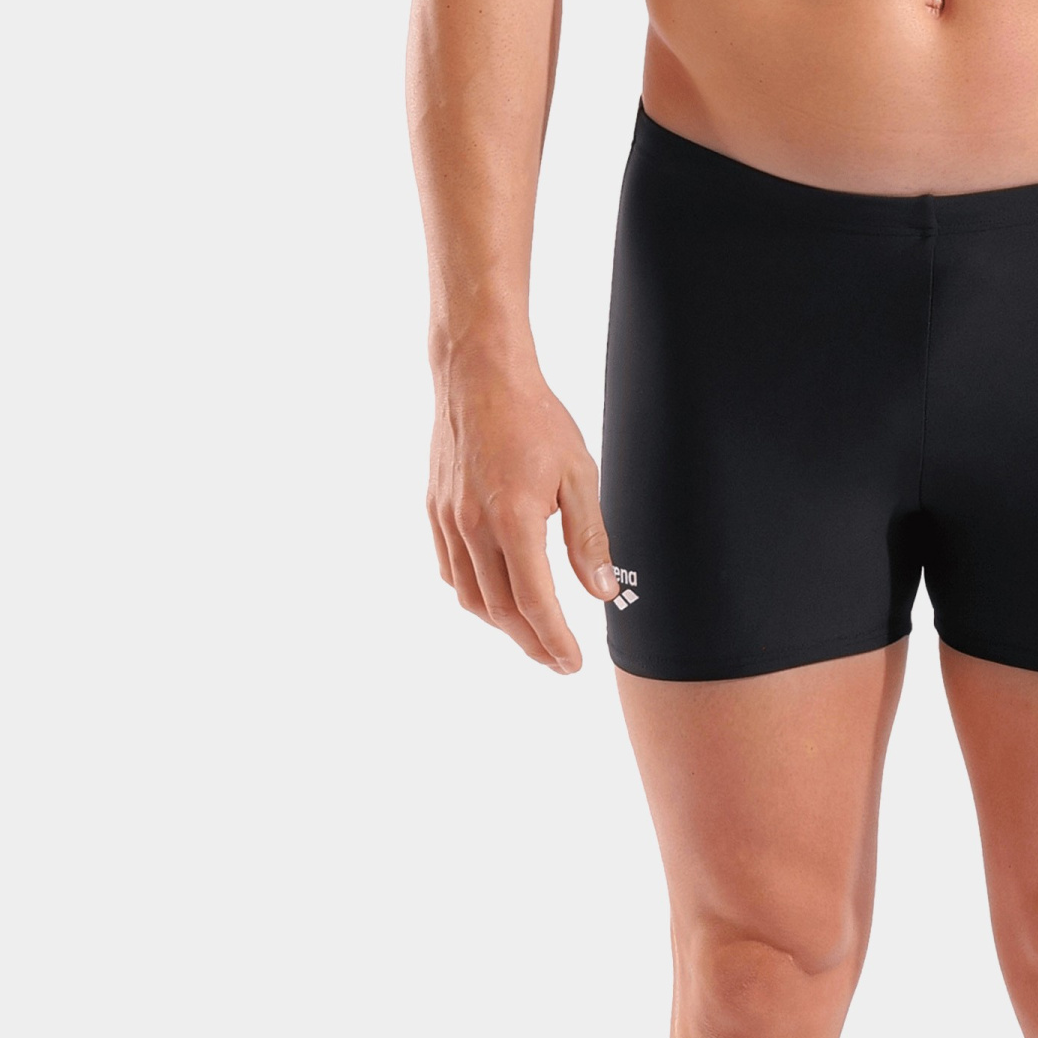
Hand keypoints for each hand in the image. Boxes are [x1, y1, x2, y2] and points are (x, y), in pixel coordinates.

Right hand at [428, 354, 616, 671]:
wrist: (480, 374)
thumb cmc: (535, 416)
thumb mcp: (579, 472)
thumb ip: (589, 537)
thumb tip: (602, 592)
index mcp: (515, 520)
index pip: (536, 603)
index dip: (555, 641)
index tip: (573, 662)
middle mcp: (474, 528)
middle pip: (501, 610)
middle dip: (532, 643)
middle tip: (556, 660)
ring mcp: (449, 521)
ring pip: (470, 597)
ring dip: (502, 624)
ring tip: (531, 632)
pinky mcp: (435, 510)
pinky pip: (450, 570)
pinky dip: (473, 594)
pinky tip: (494, 594)